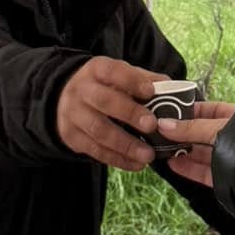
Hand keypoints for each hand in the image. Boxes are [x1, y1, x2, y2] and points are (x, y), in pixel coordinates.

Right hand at [56, 58, 170, 170]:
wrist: (62, 98)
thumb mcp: (119, 75)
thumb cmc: (103, 86)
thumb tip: (172, 87)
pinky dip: (117, 159)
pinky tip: (136, 164)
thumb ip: (144, 79)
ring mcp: (73, 114)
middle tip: (152, 125)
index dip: (131, 81)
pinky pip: (95, 150)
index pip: (112, 72)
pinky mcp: (71, 137)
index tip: (151, 92)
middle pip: (104, 101)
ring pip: (99, 130)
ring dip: (126, 145)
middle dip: (129, 114)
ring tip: (148, 155)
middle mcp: (81, 91)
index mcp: (96, 70)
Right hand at [158, 102, 234, 187]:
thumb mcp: (218, 128)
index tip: (170, 111)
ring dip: (181, 151)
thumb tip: (164, 125)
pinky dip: (187, 168)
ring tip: (161, 148)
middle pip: (201, 133)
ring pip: (200, 153)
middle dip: (181, 133)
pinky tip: (172, 163)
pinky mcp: (225, 177)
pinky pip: (202, 171)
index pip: (209, 110)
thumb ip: (191, 128)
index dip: (190, 110)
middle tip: (159, 131)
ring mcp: (228, 158)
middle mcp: (232, 137)